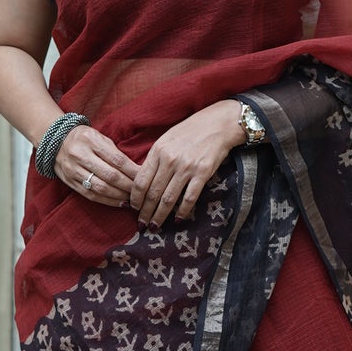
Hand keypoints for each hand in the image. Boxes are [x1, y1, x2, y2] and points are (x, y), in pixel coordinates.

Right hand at [55, 122, 139, 206]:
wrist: (56, 141)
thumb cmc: (84, 139)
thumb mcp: (100, 137)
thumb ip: (115, 153)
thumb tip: (136, 171)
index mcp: (91, 140)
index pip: (117, 160)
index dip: (132, 172)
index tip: (144, 178)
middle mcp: (80, 155)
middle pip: (110, 175)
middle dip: (128, 186)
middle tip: (141, 192)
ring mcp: (73, 170)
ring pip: (100, 188)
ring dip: (119, 196)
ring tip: (132, 199)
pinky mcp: (69, 181)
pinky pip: (90, 195)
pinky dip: (107, 201)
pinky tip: (119, 202)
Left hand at [130, 100, 245, 226]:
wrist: (217, 124)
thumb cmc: (190, 131)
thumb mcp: (166, 140)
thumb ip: (154, 159)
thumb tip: (142, 182)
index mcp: (158, 151)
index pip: (140, 181)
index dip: (135, 199)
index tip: (134, 209)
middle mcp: (170, 160)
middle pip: (152, 193)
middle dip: (145, 212)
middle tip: (142, 225)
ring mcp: (186, 167)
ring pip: (168, 199)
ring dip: (160, 216)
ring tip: (155, 226)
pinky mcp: (203, 173)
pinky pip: (189, 198)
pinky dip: (182, 211)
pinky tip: (178, 220)